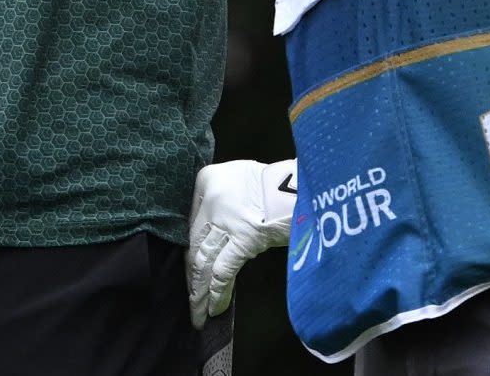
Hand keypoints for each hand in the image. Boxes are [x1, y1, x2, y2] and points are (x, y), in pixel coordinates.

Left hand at [188, 158, 296, 327]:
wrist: (300, 184)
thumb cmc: (272, 182)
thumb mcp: (237, 176)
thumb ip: (220, 198)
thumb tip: (215, 231)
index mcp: (205, 180)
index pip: (189, 226)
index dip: (189, 256)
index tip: (189, 275)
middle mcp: (211, 201)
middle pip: (193, 247)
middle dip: (191, 279)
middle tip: (190, 302)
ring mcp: (227, 221)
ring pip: (204, 263)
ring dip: (200, 292)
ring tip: (198, 314)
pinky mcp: (245, 239)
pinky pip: (224, 270)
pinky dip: (218, 292)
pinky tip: (215, 308)